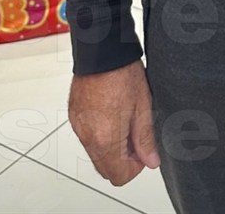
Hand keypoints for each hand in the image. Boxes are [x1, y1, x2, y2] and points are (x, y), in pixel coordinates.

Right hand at [68, 60, 160, 185]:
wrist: (101, 50)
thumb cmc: (123, 72)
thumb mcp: (143, 105)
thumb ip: (145, 138)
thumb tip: (151, 161)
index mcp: (105, 138)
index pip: (118, 175)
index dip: (135, 168)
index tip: (143, 151)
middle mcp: (87, 137)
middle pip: (104, 169)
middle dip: (122, 160)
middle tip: (135, 137)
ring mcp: (78, 126)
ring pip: (94, 154)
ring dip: (111, 148)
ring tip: (125, 121)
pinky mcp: (73, 115)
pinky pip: (86, 137)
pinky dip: (99, 135)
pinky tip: (111, 114)